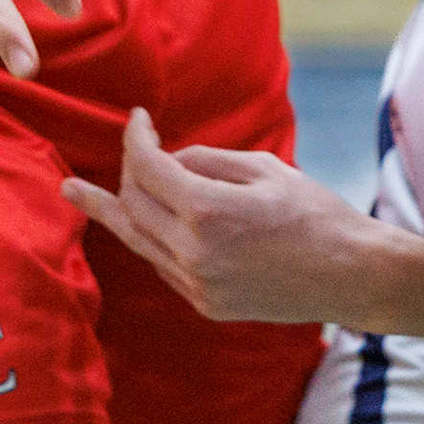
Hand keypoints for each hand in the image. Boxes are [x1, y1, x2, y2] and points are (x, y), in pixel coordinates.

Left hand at [63, 108, 384, 323]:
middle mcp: (192, 253)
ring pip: (136, 239)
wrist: (349, 275)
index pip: (148, 167)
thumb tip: (170, 159)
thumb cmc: (315, 213)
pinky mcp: (205, 304)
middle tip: (132, 143)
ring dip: (113, 209)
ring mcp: (196, 284)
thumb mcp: (263, 169)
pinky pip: (162, 263)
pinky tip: (144, 220)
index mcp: (208, 211)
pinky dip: (149, 235)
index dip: (136, 138)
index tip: (139, 118)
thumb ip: (207, 160)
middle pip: (132, 204)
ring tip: (74, 191)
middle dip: (125, 168)